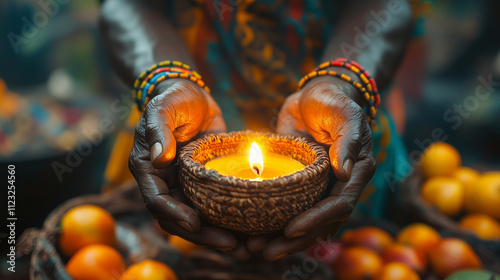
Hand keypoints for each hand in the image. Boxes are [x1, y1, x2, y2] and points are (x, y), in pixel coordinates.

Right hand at [128, 79, 250, 259]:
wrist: (191, 94)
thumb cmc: (172, 99)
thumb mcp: (163, 109)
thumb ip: (160, 131)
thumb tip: (160, 159)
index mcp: (148, 170)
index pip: (157, 200)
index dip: (175, 215)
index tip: (195, 223)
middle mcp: (166, 183)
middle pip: (180, 219)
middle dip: (203, 235)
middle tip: (231, 246)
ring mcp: (186, 185)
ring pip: (199, 218)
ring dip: (218, 235)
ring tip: (245, 248)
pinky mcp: (206, 183)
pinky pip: (215, 206)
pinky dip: (230, 219)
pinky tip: (251, 229)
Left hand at [248, 75, 375, 260]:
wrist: (315, 95)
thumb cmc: (333, 101)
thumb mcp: (344, 114)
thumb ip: (348, 140)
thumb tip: (346, 173)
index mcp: (355, 173)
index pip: (339, 205)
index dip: (317, 220)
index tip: (291, 229)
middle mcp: (338, 186)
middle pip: (320, 223)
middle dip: (295, 240)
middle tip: (264, 251)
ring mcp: (318, 188)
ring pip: (304, 221)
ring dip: (281, 238)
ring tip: (253, 248)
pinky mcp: (300, 185)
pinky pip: (288, 208)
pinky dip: (273, 221)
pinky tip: (253, 233)